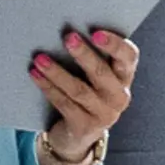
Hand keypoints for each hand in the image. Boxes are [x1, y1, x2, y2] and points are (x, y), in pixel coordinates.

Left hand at [29, 29, 138, 158]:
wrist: (79, 134)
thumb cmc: (86, 93)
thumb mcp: (93, 76)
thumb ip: (90, 56)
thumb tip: (66, 30)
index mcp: (124, 77)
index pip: (128, 57)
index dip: (115, 45)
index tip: (96, 32)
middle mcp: (119, 96)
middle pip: (102, 73)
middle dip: (84, 54)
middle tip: (68, 37)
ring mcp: (104, 114)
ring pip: (79, 90)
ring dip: (57, 72)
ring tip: (40, 59)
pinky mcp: (84, 126)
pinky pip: (64, 103)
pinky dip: (48, 87)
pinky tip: (35, 75)